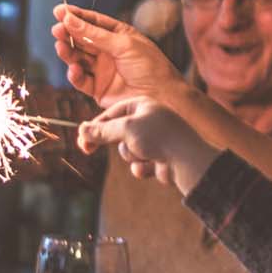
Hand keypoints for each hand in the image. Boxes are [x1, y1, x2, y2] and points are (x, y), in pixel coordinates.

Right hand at [50, 3, 182, 104]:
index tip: (59, 11)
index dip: (75, 16)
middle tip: (57, 30)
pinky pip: (80, 80)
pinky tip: (75, 69)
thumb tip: (69, 19)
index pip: (92, 22)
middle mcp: (108, 51)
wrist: (162, 97)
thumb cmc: (150, 66)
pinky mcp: (97, 89)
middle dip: (68, 33)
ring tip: (61, 46)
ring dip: (68, 52)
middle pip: (82, 39)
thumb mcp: (122, 45)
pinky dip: (75, 75)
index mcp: (117, 35)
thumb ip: (94, 34)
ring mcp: (102, 70)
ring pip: (78, 59)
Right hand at [75, 95, 217, 195]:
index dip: (96, 125)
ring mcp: (156, 139)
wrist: (190, 161)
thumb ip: (101, 130)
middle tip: (87, 149)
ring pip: (128, 150)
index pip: (111, 112)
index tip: (81, 137)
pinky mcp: (160, 158)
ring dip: (131, 156)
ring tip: (145, 155)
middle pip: (117, 131)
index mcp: (143, 105)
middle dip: (112, 141)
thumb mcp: (125, 129)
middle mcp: (150, 119)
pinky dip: (143, 167)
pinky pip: (140, 163)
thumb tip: (81, 130)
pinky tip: (154, 167)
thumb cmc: (159, 137)